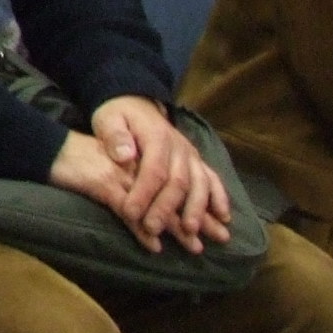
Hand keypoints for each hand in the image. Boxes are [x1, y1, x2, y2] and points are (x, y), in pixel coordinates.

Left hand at [89, 96, 231, 253]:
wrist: (137, 101)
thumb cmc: (118, 115)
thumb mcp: (108, 119)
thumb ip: (115, 136)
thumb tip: (125, 154)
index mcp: (157, 137)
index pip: (153, 169)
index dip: (143, 193)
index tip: (130, 213)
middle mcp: (180, 147)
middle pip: (178, 181)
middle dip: (166, 208)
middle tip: (152, 229)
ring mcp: (191, 155)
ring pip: (200, 183)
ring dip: (197, 209)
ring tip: (191, 231)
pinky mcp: (197, 161)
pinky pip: (213, 179)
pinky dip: (219, 198)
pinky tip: (223, 217)